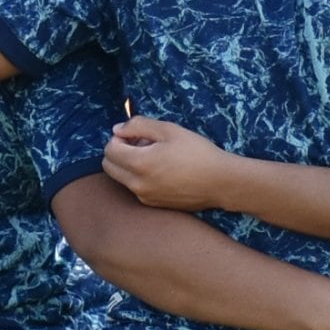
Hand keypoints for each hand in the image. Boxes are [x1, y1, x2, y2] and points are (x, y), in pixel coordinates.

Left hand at [100, 115, 239, 211]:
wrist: (221, 182)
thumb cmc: (198, 152)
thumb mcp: (170, 130)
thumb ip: (139, 126)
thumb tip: (117, 130)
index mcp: (140, 163)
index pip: (109, 149)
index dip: (119, 138)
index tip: (136, 134)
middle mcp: (137, 184)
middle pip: (109, 166)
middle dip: (118, 152)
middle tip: (140, 144)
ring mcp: (144, 197)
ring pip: (121, 178)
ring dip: (128, 165)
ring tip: (154, 157)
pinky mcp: (153, 204)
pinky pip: (135, 188)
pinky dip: (139, 177)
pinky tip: (162, 170)